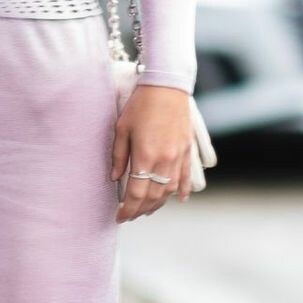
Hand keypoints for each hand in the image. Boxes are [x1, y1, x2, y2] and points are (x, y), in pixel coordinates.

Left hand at [111, 84, 192, 222]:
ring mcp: (178, 156)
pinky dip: (182, 191)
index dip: (127, 209)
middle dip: (140, 211)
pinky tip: (178, 200)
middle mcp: (164, 160)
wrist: (167, 86)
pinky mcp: (187, 150)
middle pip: (153, 197)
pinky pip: (186, 177)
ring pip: (169, 191)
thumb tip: (115, 178)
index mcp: (145, 156)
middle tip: (129, 216)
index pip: (136, 194)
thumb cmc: (140, 105)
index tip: (119, 217)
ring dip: (158, 204)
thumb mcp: (121, 129)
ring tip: (146, 211)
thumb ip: (118, 156)